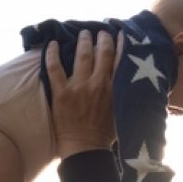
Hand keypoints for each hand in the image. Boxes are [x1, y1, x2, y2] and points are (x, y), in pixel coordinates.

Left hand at [46, 30, 120, 158]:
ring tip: (83, 33)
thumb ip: (122, 95)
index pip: (119, 59)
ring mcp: (78, 87)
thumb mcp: (121, 112)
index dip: (118, 44)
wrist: (85, 149)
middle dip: (101, 39)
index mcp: (114, 89)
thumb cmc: (105, 136)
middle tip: (100, 32)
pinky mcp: (60, 93)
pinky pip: (54, 68)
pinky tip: (53, 44)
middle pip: (101, 53)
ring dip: (83, 41)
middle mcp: (97, 84)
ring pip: (81, 55)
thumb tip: (130, 84)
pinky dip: (52, 54)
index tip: (117, 34)